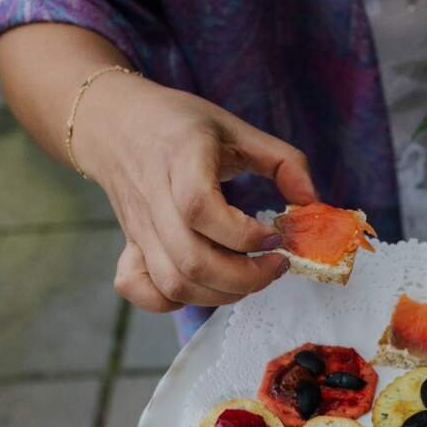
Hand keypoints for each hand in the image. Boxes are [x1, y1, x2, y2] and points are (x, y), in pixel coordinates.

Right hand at [71, 73, 316, 310]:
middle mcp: (153, 196)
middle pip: (192, 260)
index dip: (243, 234)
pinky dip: (171, 303)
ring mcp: (138, 227)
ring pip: (174, 283)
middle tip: (276, 266)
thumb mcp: (236, 128)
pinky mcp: (129, 245)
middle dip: (246, 277)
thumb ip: (284, 161)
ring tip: (250, 277)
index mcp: (181, 158)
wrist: (115, 122)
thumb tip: (312, 204)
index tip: (274, 235)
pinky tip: (204, 287)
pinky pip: (138, 289)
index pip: (200, 208)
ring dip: (221, 294)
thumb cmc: (181, 125)